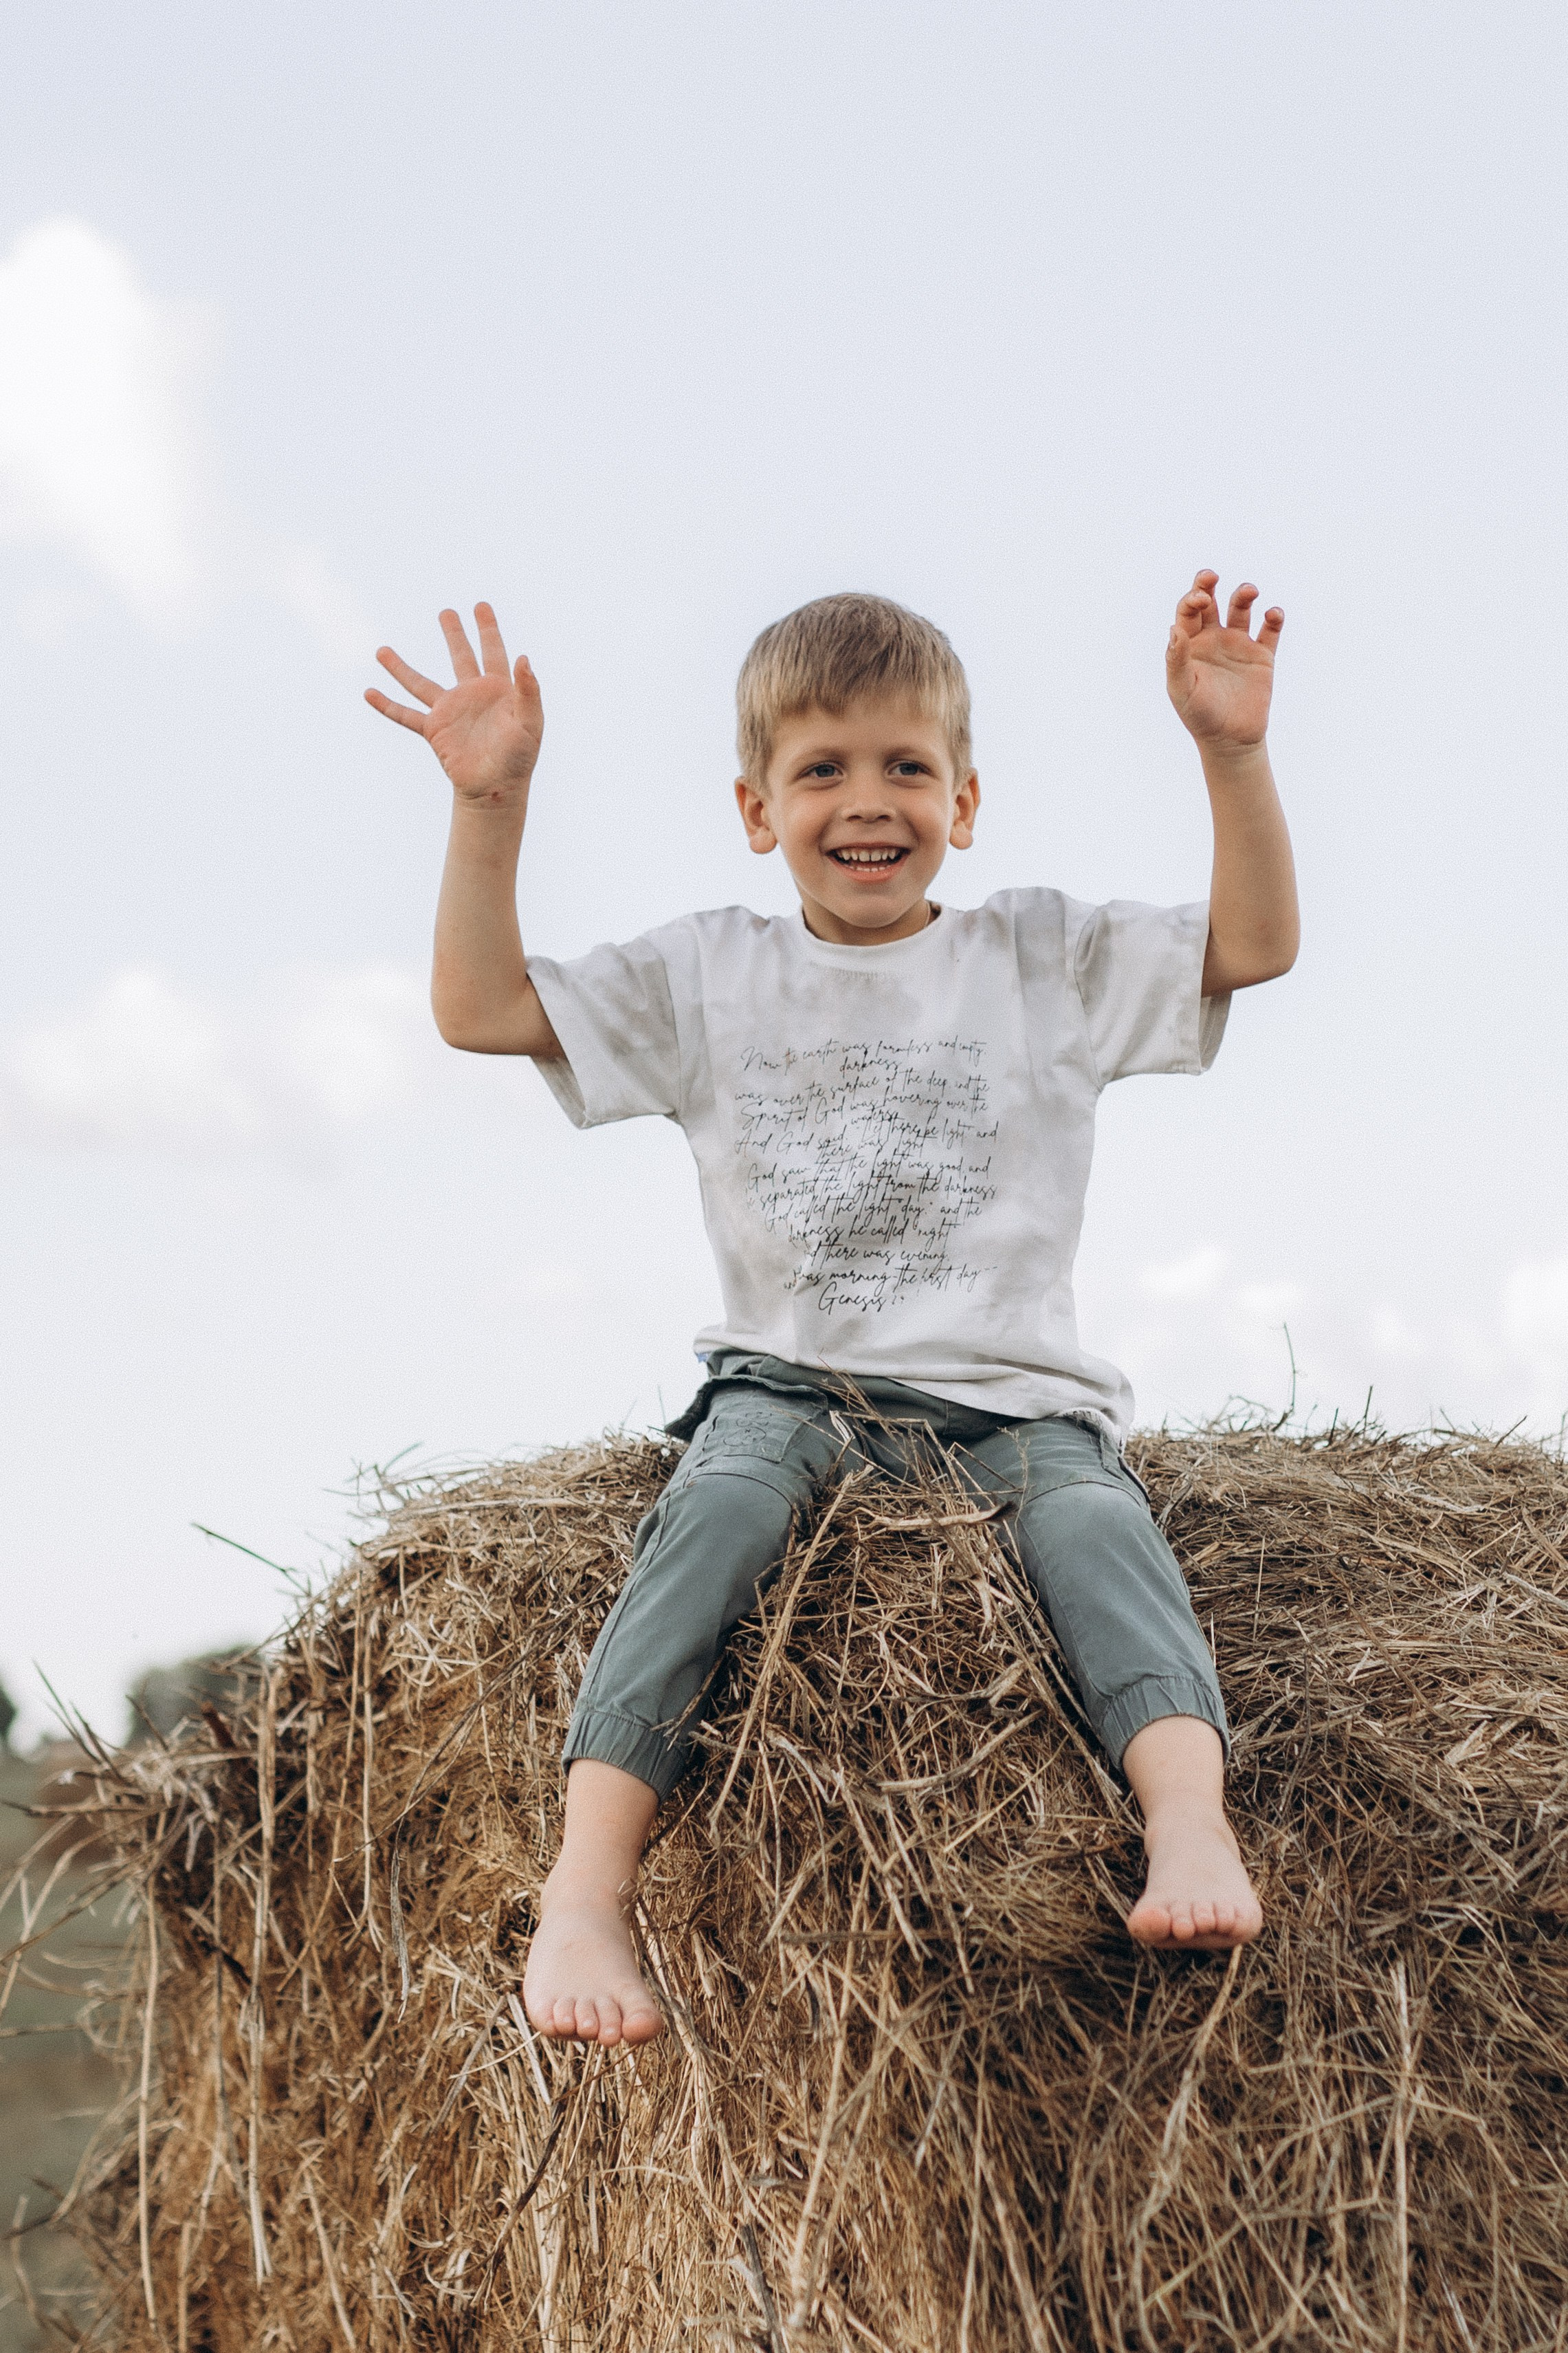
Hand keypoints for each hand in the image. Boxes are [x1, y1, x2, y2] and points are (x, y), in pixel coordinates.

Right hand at [366, 604, 542, 809]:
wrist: (496, 787)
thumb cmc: (519, 758)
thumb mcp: (530, 722)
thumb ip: (528, 690)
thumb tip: (524, 656)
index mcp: (497, 690)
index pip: (493, 652)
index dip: (488, 629)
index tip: (481, 606)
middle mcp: (471, 696)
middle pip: (460, 657)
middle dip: (454, 634)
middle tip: (445, 612)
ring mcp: (450, 712)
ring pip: (420, 683)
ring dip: (401, 667)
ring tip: (381, 650)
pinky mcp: (434, 730)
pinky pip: (406, 715)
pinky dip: (387, 705)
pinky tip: (369, 693)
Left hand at [1165, 571, 1282, 752]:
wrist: (1230, 740)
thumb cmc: (1200, 716)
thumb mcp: (1182, 689)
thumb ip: (1177, 659)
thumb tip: (1173, 629)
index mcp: (1190, 644)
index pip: (1187, 612)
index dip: (1192, 599)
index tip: (1201, 599)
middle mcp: (1213, 639)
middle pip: (1210, 601)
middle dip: (1208, 584)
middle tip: (1211, 576)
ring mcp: (1238, 645)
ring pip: (1241, 609)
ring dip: (1243, 595)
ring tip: (1249, 591)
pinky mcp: (1262, 656)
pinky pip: (1270, 630)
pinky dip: (1274, 618)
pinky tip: (1273, 614)